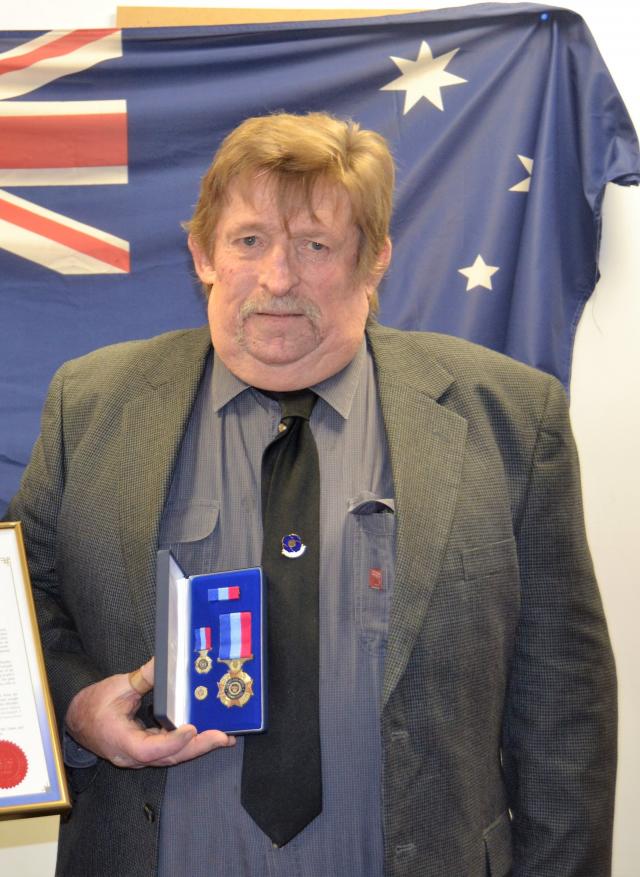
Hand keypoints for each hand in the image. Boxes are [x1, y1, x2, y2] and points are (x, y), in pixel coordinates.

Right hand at [65, 657, 234, 767]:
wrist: (77, 721)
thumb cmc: (93, 705)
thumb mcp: (117, 686)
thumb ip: (143, 677)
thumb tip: (166, 662)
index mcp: (120, 741)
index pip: (148, 750)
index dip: (171, 742)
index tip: (191, 729)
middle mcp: (132, 755)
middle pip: (168, 757)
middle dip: (197, 747)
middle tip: (222, 736)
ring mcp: (140, 756)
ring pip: (172, 757)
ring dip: (198, 748)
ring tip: (223, 736)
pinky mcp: (147, 750)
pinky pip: (170, 751)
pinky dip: (190, 744)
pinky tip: (208, 735)